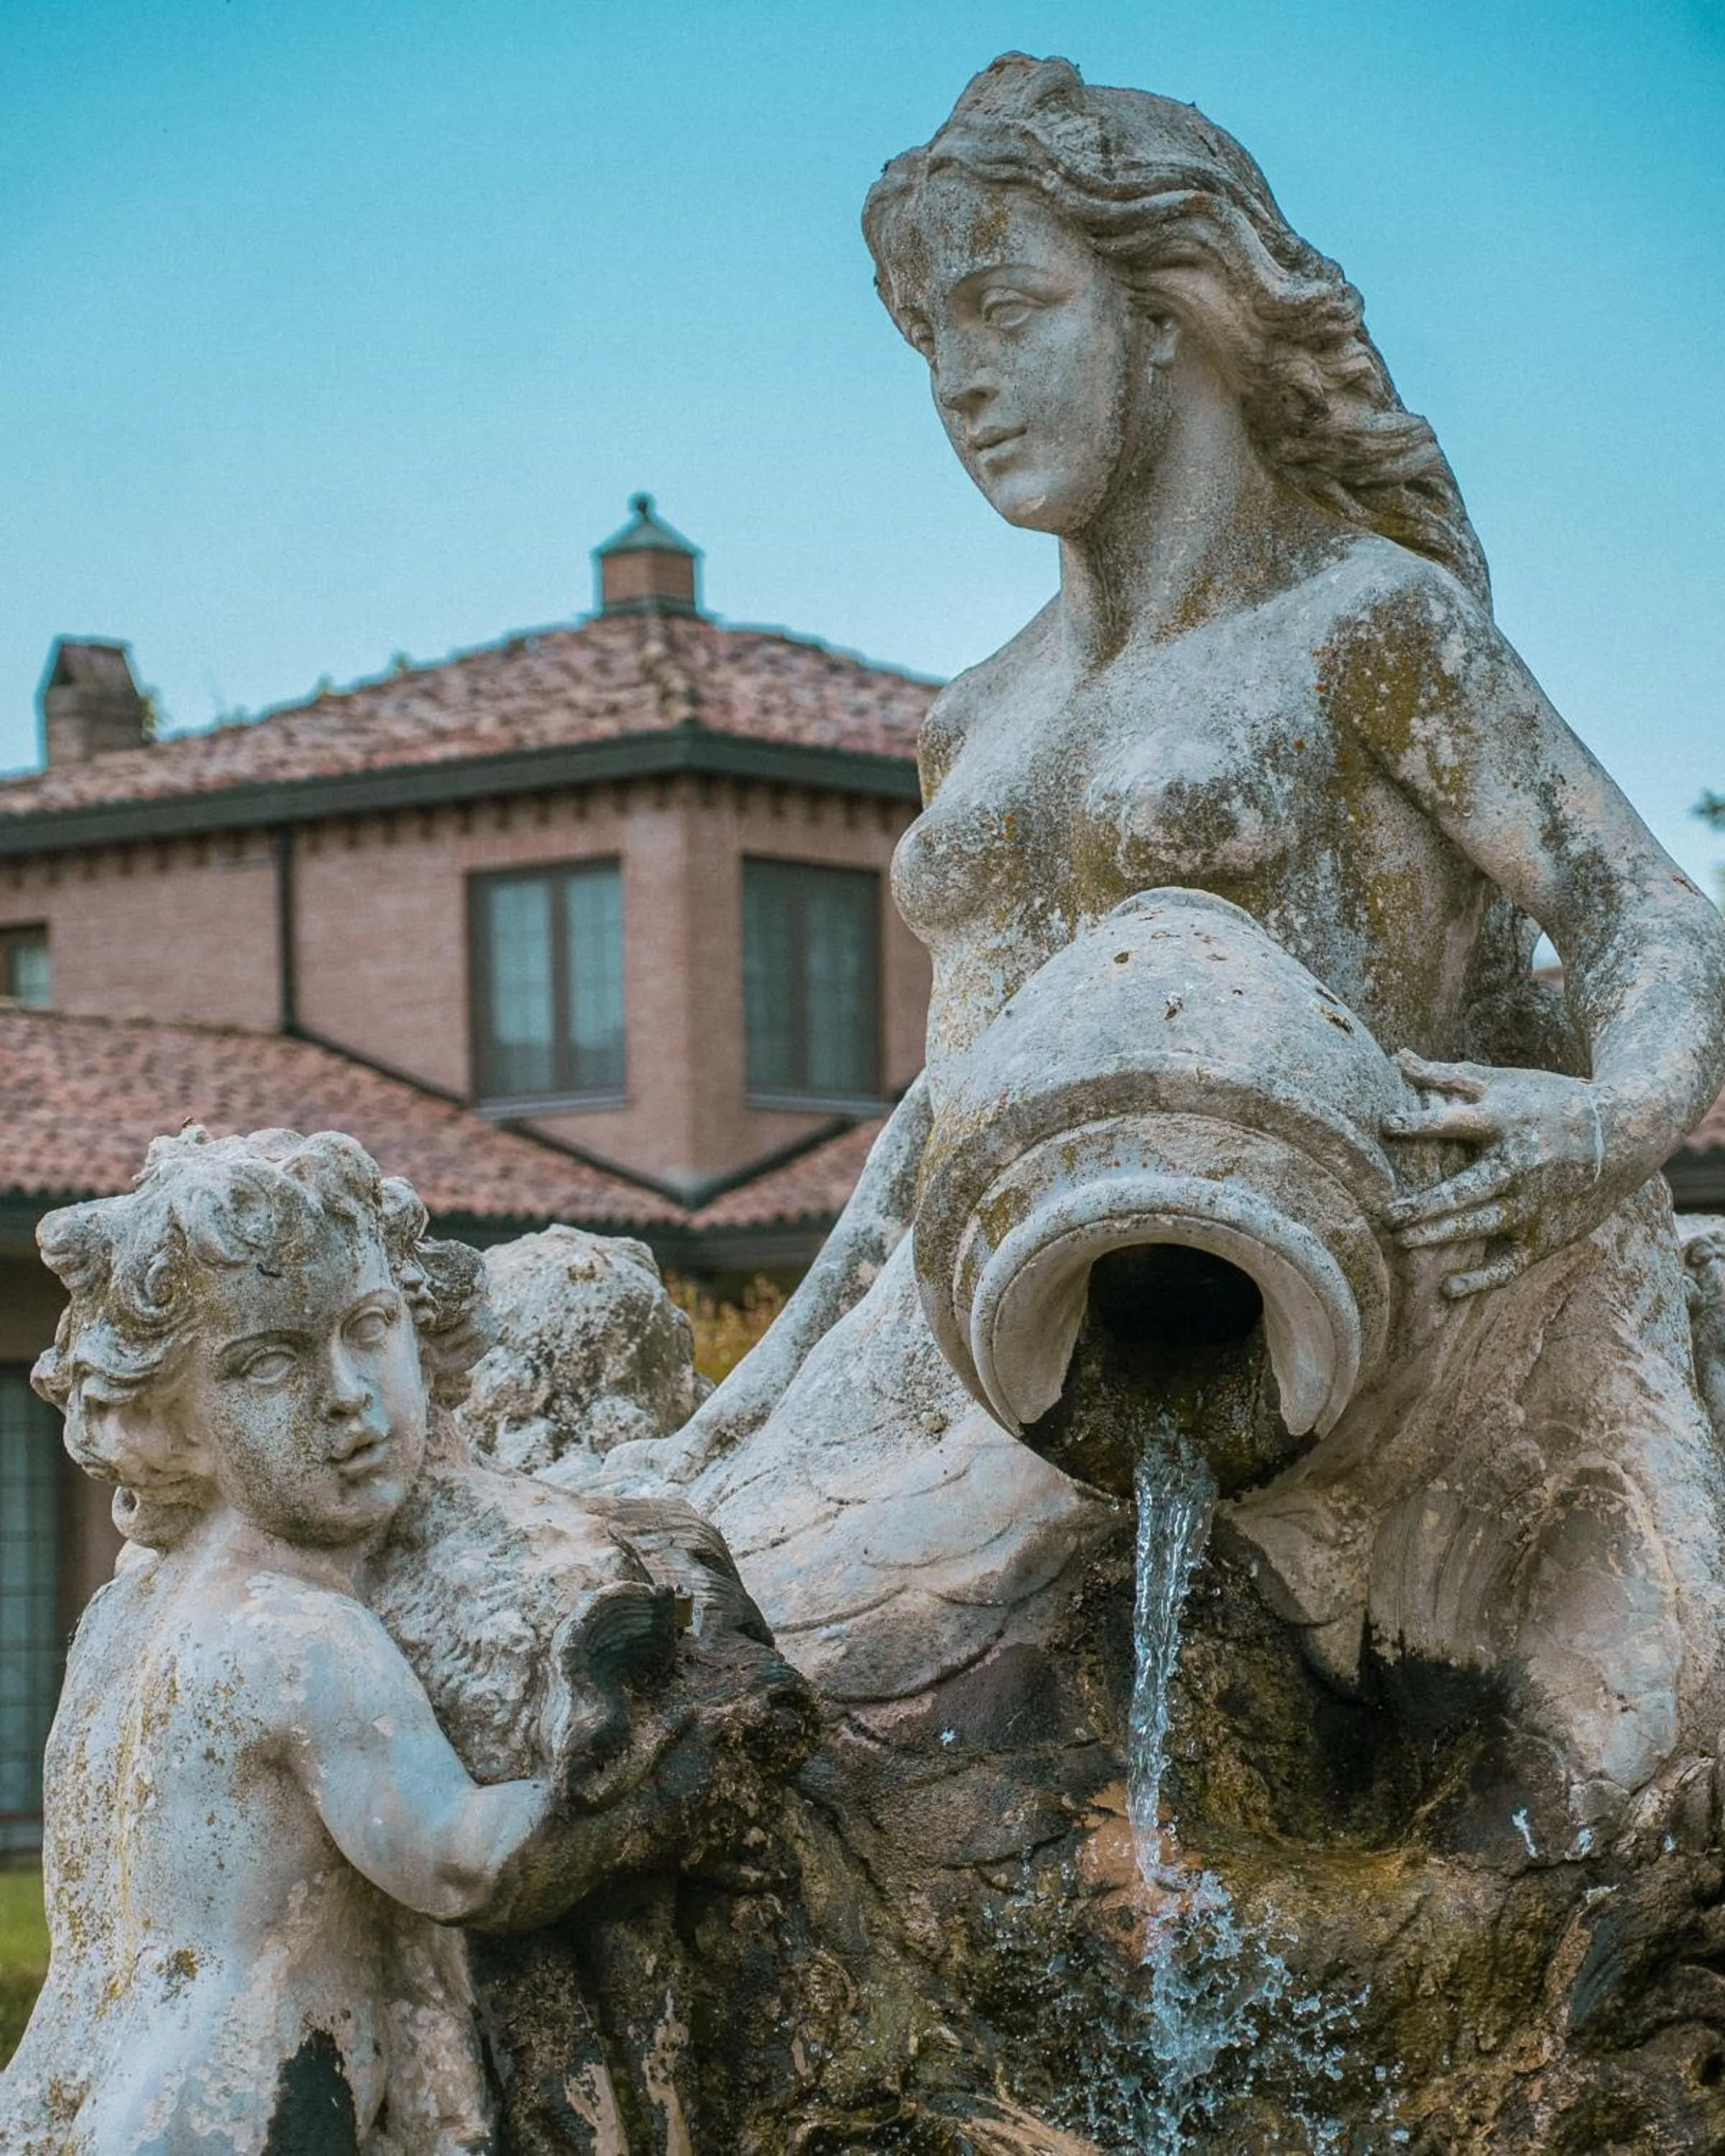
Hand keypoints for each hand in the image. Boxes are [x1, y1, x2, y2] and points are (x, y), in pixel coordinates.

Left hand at [1381, 1053, 1618, 1297]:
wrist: (1624, 1135)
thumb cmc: (1550, 1103)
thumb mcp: (1504, 1082)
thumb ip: (1447, 1076)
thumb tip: (1397, 1057)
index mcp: (1504, 1123)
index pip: (1452, 1123)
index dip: (1417, 1124)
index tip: (1384, 1126)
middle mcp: (1518, 1166)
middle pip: (1465, 1188)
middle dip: (1425, 1203)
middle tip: (1387, 1213)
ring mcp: (1532, 1204)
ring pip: (1481, 1226)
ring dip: (1441, 1236)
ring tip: (1401, 1241)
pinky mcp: (1545, 1235)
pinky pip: (1509, 1263)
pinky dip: (1480, 1279)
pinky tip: (1448, 1288)